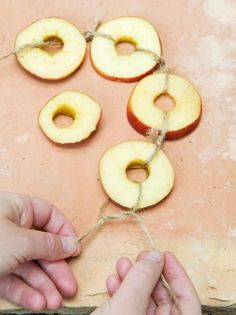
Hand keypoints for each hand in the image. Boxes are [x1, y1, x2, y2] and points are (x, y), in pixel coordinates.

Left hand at [0, 192, 80, 310]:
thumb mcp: (20, 241)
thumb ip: (48, 243)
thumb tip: (72, 244)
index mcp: (17, 209)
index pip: (48, 215)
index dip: (63, 231)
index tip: (75, 250)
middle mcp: (11, 228)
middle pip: (42, 247)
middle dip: (56, 269)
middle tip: (70, 287)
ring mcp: (2, 251)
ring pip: (29, 267)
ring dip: (44, 286)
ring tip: (56, 302)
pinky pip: (14, 281)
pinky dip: (26, 292)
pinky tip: (39, 303)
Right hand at [93, 251, 201, 314]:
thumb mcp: (126, 307)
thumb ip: (143, 279)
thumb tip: (156, 256)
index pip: (188, 303)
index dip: (178, 276)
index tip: (164, 255)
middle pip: (164, 300)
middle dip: (149, 275)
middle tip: (138, 257)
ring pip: (143, 302)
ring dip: (132, 280)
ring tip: (121, 265)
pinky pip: (128, 308)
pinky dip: (121, 292)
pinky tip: (112, 282)